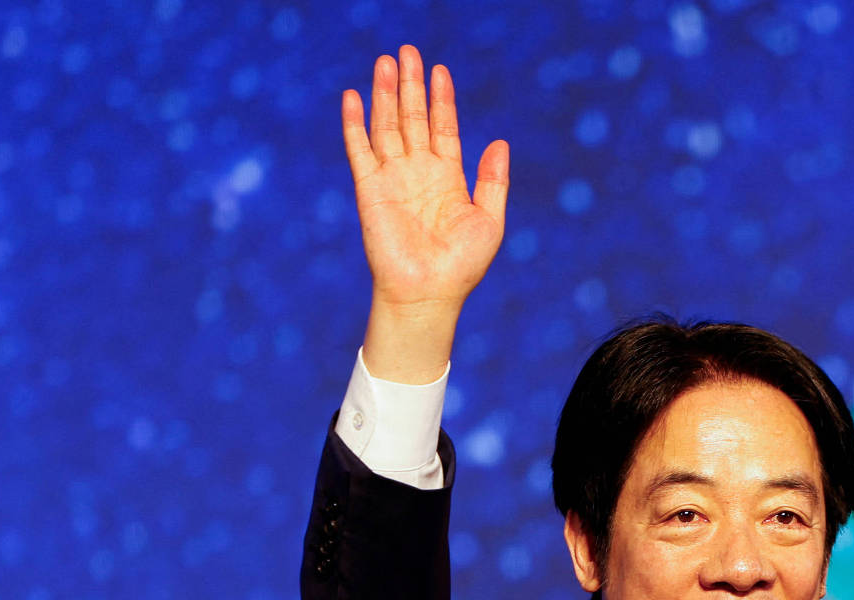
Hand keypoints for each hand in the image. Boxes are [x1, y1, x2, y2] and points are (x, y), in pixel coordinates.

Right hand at [341, 47, 508, 381]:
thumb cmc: (462, 265)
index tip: (440, 71)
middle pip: (413, 118)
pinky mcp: (370, 189)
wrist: (430, 293)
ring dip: (385, 94)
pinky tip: (353, 97)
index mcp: (447, 177)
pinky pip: (359, 149)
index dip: (442, 100)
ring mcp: (392, 178)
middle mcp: (418, 172)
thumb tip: (500, 141)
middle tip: (408, 51)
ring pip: (386, 126)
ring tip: (385, 62)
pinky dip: (355, 123)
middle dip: (412, 85)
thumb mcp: (490, 220)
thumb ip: (493, 181)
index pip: (443, 128)